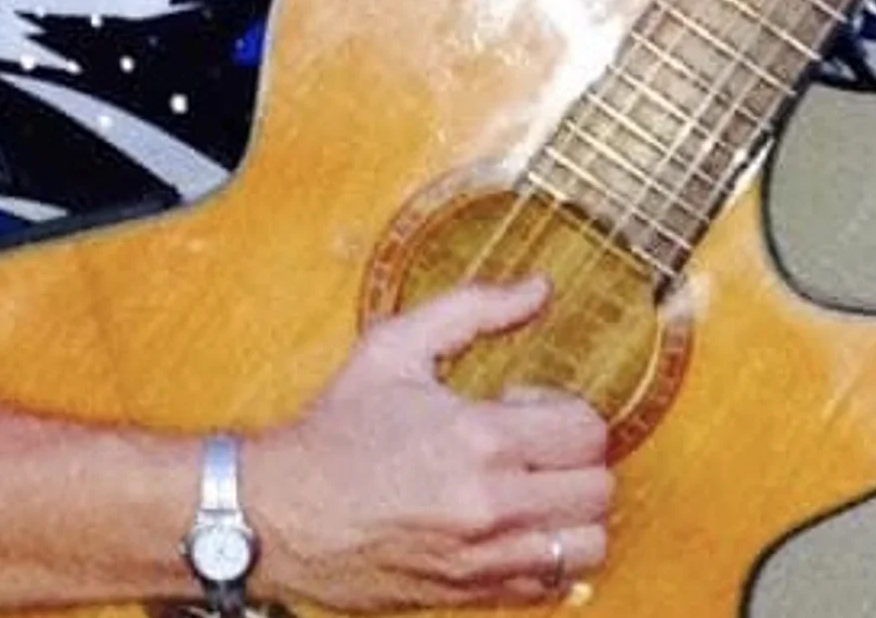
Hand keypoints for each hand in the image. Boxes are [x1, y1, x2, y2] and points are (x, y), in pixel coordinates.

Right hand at [240, 279, 612, 611]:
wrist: (277, 515)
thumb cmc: (332, 434)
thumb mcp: (393, 348)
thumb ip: (473, 309)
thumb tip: (537, 288)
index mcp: (479, 439)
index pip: (587, 431)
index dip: (565, 411)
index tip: (525, 408)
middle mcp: (491, 505)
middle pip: (598, 489)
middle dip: (577, 460)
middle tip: (534, 448)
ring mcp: (483, 558)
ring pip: (587, 546)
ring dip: (572, 514)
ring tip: (534, 492)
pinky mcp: (470, 594)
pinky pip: (550, 585)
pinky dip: (547, 556)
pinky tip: (512, 528)